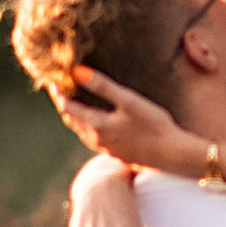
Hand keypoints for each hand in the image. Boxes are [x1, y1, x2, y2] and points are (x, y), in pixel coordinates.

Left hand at [60, 71, 203, 179]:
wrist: (173, 154)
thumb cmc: (154, 125)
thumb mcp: (128, 101)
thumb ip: (103, 86)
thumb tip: (77, 71)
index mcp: (97, 126)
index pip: (67, 107)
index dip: (57, 93)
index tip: (52, 79)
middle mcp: (97, 140)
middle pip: (72, 120)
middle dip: (64, 104)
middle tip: (59, 88)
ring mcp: (107, 149)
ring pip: (82, 131)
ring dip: (76, 116)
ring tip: (74, 101)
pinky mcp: (118, 154)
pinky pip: (95, 138)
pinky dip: (89, 125)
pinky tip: (97, 120)